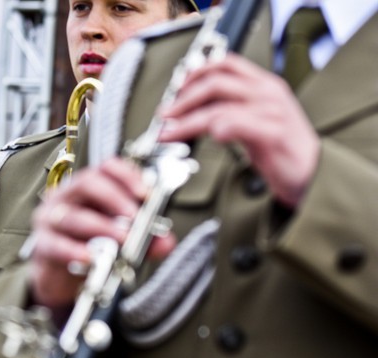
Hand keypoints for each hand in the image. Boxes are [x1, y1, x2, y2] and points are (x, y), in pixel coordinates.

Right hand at [29, 158, 175, 310]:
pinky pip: (57, 245)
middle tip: (135, 217)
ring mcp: (50, 219)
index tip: (146, 193)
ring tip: (122, 239)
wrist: (59, 276)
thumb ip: (144, 239)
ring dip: (101, 227)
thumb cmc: (88, 246)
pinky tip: (92, 258)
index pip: (104, 168)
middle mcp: (66, 197)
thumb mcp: (120, 239)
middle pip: (87, 183)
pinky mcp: (42, 244)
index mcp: (87, 188)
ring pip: (73, 215)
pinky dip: (75, 251)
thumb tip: (166, 242)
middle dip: (115, 198)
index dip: (126, 175)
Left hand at [159, 53, 319, 207]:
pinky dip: (218, 128)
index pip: (224, 64)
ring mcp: (271, 111)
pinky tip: (208, 136)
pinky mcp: (273, 133)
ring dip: (187, 121)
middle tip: (165, 117)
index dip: (194, 73)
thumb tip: (189, 109)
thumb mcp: (251, 121)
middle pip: (215, 82)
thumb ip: (227, 109)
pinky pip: (239, 123)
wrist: (312, 173)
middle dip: (182, 100)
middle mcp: (267, 92)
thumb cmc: (280, 148)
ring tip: (170, 134)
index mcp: (262, 85)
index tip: (174, 90)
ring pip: (218, 106)